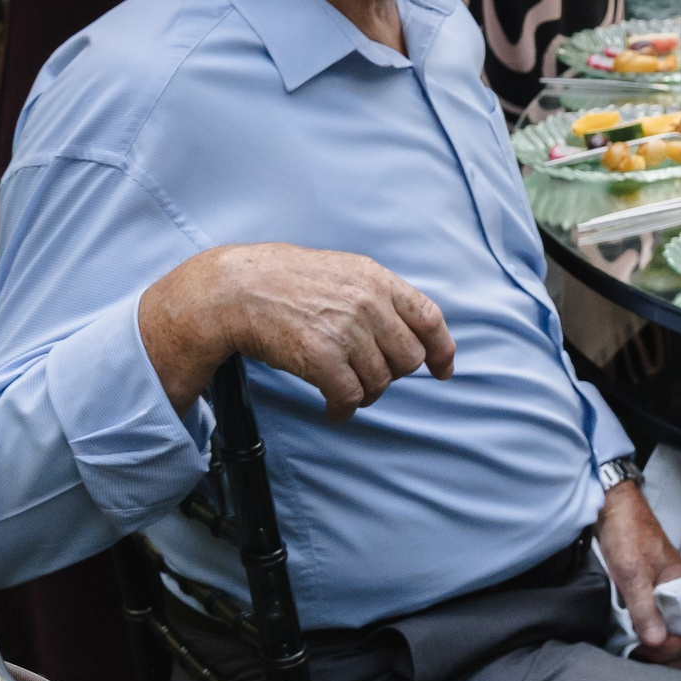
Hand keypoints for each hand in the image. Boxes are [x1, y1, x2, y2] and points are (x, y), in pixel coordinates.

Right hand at [138, 243, 454, 420]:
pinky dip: (344, 410)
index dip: (442, 350)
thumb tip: (405, 330)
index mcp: (377, 279)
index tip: (443, 369)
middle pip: (407, 359)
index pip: (429, 319)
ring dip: (365, 394)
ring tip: (344, 390)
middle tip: (367, 376)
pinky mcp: (321, 357)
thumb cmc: (287, 280)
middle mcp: (368, 303)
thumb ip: (377, 295)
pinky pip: (350, 397)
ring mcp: (346, 330)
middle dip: (392, 374)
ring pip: (381, 382)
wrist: (238, 288)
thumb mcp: (343, 271)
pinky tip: (332, 409)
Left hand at [595, 479, 680, 667]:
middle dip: (664, 657)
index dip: (668, 651)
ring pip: (668, 634)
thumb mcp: (633, 574)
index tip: (642, 650)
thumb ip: (645, 610)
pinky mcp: (647, 593)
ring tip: (629, 652)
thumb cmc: (627, 533)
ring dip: (652, 648)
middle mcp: (678, 594)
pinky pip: (653, 623)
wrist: (613, 507)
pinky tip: (626, 639)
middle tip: (637, 658)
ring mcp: (663, 594)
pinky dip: (643, 637)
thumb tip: (657, 642)